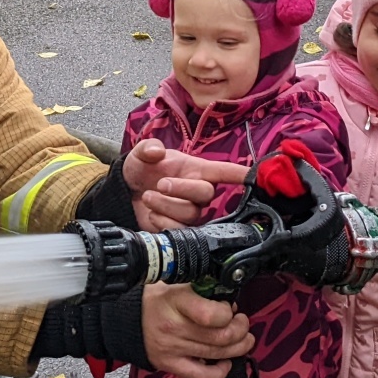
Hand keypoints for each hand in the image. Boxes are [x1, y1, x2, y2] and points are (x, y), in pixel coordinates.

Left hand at [124, 139, 248, 230]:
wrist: (127, 192)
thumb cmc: (143, 169)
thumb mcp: (143, 153)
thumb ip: (148, 147)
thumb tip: (156, 151)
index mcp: (196, 170)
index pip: (223, 171)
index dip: (238, 173)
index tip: (250, 174)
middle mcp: (198, 191)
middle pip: (206, 194)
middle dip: (181, 189)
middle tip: (160, 184)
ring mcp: (190, 211)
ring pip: (191, 213)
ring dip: (166, 205)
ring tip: (148, 196)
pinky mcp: (179, 228)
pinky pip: (179, 230)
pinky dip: (162, 222)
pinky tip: (152, 213)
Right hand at [141, 282, 252, 377]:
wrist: (126, 319)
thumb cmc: (155, 298)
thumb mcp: (175, 283)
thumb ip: (200, 290)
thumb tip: (227, 300)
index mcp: (176, 302)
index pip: (210, 315)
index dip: (227, 312)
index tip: (229, 306)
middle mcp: (174, 328)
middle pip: (220, 337)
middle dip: (240, 330)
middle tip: (242, 322)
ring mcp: (173, 350)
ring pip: (217, 354)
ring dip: (238, 347)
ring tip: (244, 339)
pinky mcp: (171, 366)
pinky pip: (202, 375)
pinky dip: (220, 372)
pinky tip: (226, 362)